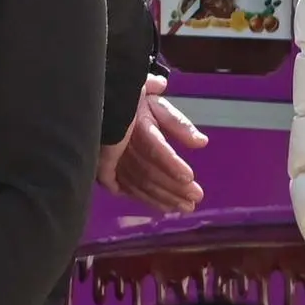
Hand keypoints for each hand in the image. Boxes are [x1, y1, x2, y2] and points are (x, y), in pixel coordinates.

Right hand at [99, 75, 208, 210]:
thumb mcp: (158, 105)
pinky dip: (140, 196)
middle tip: (195, 200)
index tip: (189, 177)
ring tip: (182, 207)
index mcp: (136, 124)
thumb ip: (179, 124)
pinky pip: (121, 185)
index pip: (155, 147)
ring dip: (160, 197)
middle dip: (172, 188)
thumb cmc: (135, 99)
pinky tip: (159, 205)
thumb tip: (202, 142)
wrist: (103, 97)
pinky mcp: (104, 165)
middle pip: (148, 171)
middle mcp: (121, 143)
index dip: (171, 163)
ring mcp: (111, 157)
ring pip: (136, 182)